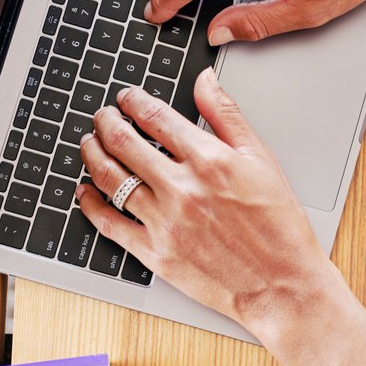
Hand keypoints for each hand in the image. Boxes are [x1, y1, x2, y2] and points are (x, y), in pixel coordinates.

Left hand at [74, 73, 341, 334]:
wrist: (281, 284)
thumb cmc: (278, 225)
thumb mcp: (261, 160)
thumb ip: (227, 116)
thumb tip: (205, 81)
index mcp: (208, 160)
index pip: (155, 117)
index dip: (133, 101)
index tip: (126, 97)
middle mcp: (181, 188)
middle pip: (124, 142)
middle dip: (106, 122)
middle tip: (102, 116)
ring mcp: (164, 222)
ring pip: (110, 179)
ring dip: (93, 155)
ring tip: (89, 144)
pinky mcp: (154, 253)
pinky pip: (109, 224)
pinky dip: (90, 204)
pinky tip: (85, 192)